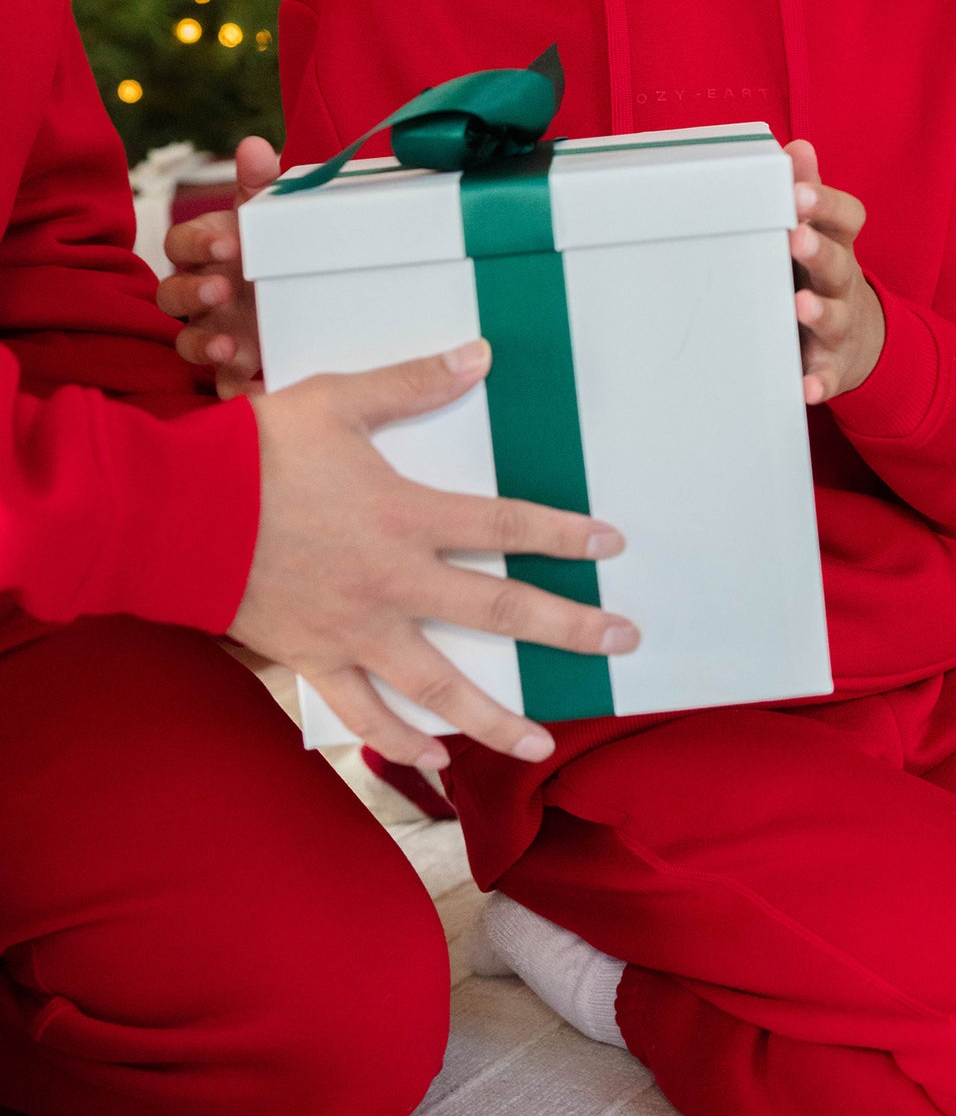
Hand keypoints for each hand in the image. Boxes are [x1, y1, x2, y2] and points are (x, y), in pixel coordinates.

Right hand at [157, 134, 278, 395]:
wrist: (315, 299)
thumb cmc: (277, 249)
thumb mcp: (271, 218)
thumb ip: (261, 184)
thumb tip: (253, 145)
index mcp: (207, 251)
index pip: (182, 243)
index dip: (198, 243)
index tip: (229, 244)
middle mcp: (202, 292)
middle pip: (172, 295)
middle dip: (193, 293)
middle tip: (223, 290)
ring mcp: (213, 331)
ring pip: (186, 342)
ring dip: (201, 345)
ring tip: (228, 348)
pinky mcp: (234, 368)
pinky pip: (221, 385)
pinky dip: (232, 389)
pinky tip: (252, 391)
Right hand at [238, 339, 637, 769]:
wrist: (173, 515)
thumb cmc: (254, 452)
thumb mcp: (338, 401)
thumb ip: (413, 383)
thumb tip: (479, 354)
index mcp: (406, 516)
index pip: (505, 527)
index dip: (563, 535)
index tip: (610, 545)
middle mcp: (392, 582)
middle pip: (497, 611)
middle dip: (567, 629)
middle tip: (622, 645)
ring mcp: (354, 630)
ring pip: (439, 685)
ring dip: (495, 718)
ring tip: (541, 743)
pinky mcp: (313, 659)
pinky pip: (362, 714)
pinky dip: (398, 742)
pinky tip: (432, 760)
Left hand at [785, 139, 884, 404]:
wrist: (861, 341)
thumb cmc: (824, 273)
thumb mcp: (823, 231)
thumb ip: (808, 189)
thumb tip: (796, 145)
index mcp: (838, 244)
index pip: (846, 217)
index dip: (826, 204)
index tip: (800, 191)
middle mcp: (842, 282)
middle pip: (838, 264)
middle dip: (819, 250)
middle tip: (797, 237)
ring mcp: (841, 325)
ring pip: (833, 317)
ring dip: (819, 312)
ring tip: (801, 307)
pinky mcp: (832, 366)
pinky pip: (827, 376)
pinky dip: (819, 383)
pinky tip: (806, 389)